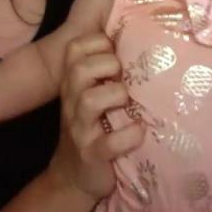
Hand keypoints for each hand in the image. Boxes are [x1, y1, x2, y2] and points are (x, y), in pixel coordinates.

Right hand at [47, 33, 144, 203]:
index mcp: (73, 83)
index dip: (98, 43)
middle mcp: (72, 101)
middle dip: (106, 66)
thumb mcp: (90, 94)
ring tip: (127, 102)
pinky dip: (127, 136)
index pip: (75, 48)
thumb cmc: (92, 126)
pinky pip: (107, 144)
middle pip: (79, 69)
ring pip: (90, 101)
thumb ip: (102, 70)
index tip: (116, 53)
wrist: (75, 176)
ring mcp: (79, 129)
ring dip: (115, 95)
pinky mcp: (91, 155)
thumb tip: (138, 35)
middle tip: (122, 77)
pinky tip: (138, 132)